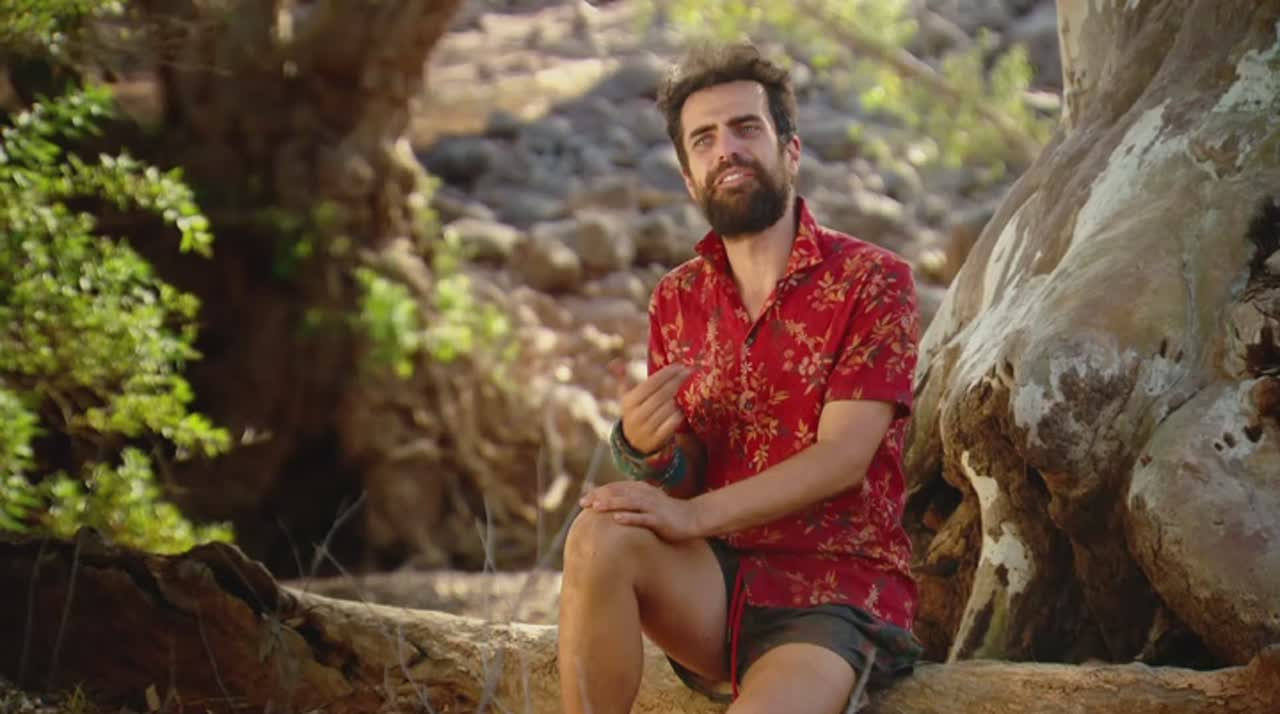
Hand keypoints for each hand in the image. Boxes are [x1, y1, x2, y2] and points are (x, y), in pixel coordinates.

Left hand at [579, 481, 702, 541]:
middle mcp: (645, 494)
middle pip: (619, 492)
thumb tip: (608, 505)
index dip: (598, 492)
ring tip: (596, 507)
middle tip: (583, 503)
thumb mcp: (646, 503)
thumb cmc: (666, 513)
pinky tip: (617, 520)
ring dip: (612, 504)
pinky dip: (630, 517)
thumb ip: (630, 501)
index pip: (615, 488)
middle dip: (600, 497)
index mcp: (640, 489)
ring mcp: (653, 506)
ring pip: (629, 502)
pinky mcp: (660, 519)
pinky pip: (643, 518)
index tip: (583, 500)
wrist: (692, 518)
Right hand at [619, 363, 691, 453]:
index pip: (651, 383)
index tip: (680, 366)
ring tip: (689, 387)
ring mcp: (646, 429)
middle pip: (662, 394)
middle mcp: (636, 415)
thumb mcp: (626, 397)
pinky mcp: (656, 440)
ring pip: (668, 408)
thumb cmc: (635, 413)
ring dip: (679, 397)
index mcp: (629, 402)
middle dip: (678, 381)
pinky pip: (672, 424)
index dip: (666, 373)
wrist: (634, 444)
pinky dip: (678, 415)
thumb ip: (623, 378)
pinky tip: (683, 409)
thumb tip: (615, 362)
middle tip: (691, 372)